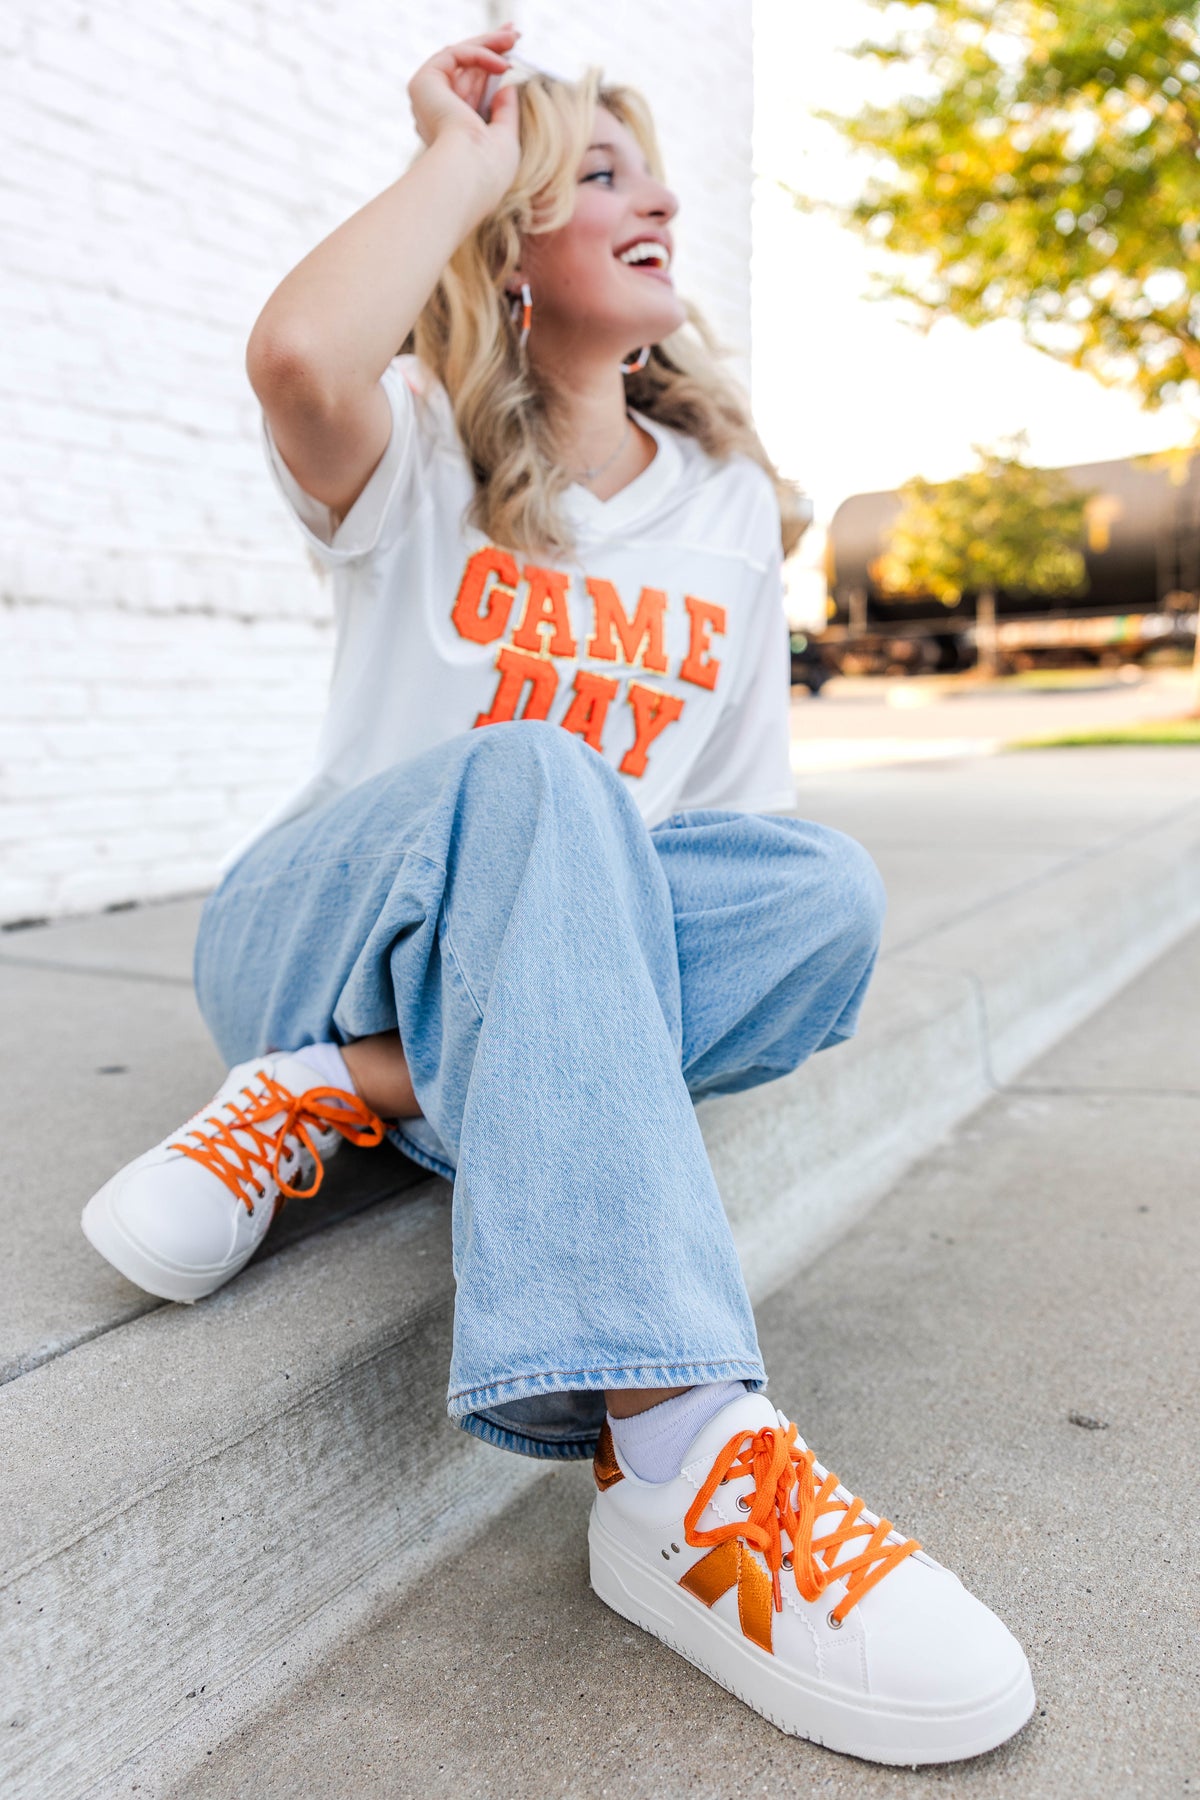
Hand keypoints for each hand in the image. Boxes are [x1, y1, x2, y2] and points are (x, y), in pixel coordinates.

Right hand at [407, 25, 522, 205]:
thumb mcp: (504, 137)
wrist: (468, 175)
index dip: (489, 68)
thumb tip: (506, 87)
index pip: (471, 90)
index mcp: (452, 130)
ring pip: (460, 57)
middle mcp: (437, 112)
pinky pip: (455, 55)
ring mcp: (428, 97)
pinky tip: (503, 64)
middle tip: (514, 32)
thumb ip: (504, 112)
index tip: (511, 55)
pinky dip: (481, 54)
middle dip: (491, 47)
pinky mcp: (424, 83)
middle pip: (465, 69)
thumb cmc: (489, 169)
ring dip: (489, 43)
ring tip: (514, 37)